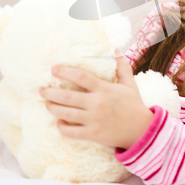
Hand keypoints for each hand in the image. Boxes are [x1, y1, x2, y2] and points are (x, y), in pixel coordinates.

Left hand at [39, 49, 153, 148]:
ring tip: (47, 103)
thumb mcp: (130, 83)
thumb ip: (122, 66)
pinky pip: (71, 132)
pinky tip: (59, 121)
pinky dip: (62, 127)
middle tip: (42, 89)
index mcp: (105, 89)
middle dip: (51, 93)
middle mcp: (97, 104)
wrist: (141, 130)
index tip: (54, 69)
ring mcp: (94, 120)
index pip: (81, 77)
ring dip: (53, 108)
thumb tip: (115, 49)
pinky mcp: (93, 134)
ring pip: (66, 114)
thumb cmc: (134, 105)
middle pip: (68, 97)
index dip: (66, 72)